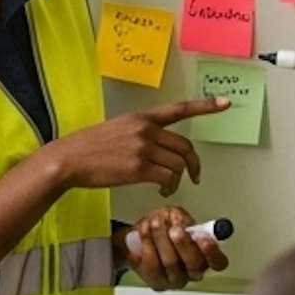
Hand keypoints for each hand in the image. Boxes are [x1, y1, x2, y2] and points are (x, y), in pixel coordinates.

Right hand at [52, 100, 224, 195]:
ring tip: (168, 187)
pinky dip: (168, 187)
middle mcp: (146, 130)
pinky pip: (167, 178)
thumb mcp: (118, 129)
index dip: (205, 106)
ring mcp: (143, 148)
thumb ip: (140, 133)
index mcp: (142, 117)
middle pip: (185, 146)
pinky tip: (161, 191)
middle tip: (194, 176)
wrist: (69, 159)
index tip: (225, 103)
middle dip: (194, 163)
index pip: (179, 109)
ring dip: (178, 180)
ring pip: (178, 164)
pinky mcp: (138, 168)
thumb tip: (158, 147)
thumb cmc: (89, 147)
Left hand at [120, 205, 230, 290]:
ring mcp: (174, 280)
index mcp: (205, 257)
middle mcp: (192, 273)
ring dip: (162, 239)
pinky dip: (147, 244)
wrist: (139, 241)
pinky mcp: (156, 282)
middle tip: (174, 229)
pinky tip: (144, 231)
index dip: (213, 252)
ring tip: (155, 222)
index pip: (218, 262)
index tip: (205, 238)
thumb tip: (178, 220)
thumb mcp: (174, 216)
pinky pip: (152, 266)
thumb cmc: (164, 230)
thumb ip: (179, 217)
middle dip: (184, 244)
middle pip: (194, 264)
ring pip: (171, 263)